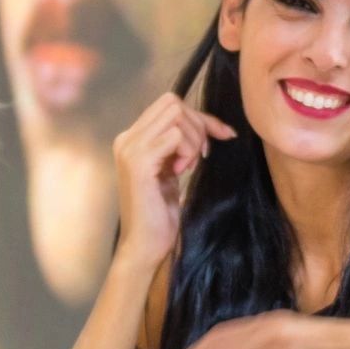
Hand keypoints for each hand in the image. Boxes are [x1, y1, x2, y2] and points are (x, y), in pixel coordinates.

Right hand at [111, 93, 235, 268]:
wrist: (145, 245)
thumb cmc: (161, 213)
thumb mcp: (174, 170)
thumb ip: (182, 145)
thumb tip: (217, 126)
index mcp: (132, 138)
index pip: (170, 104)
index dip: (200, 117)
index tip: (222, 136)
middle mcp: (126, 138)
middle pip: (173, 103)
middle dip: (197, 125)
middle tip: (200, 156)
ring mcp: (129, 149)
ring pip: (175, 115)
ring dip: (193, 140)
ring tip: (188, 167)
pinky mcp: (138, 162)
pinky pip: (174, 136)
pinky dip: (187, 150)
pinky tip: (181, 172)